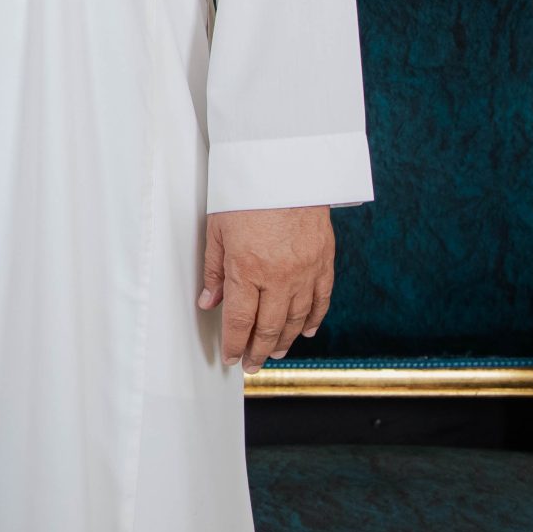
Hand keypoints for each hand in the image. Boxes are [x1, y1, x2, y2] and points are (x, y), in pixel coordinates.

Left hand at [198, 206, 335, 372]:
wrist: (285, 166)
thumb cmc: (246, 192)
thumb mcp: (217, 229)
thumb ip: (215, 270)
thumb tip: (209, 303)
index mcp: (247, 269)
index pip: (239, 320)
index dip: (234, 344)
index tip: (230, 357)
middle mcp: (278, 276)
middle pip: (269, 327)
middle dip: (257, 350)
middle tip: (250, 364)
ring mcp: (305, 270)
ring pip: (296, 319)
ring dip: (285, 341)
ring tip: (274, 352)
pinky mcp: (324, 260)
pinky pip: (321, 299)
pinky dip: (314, 318)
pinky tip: (307, 331)